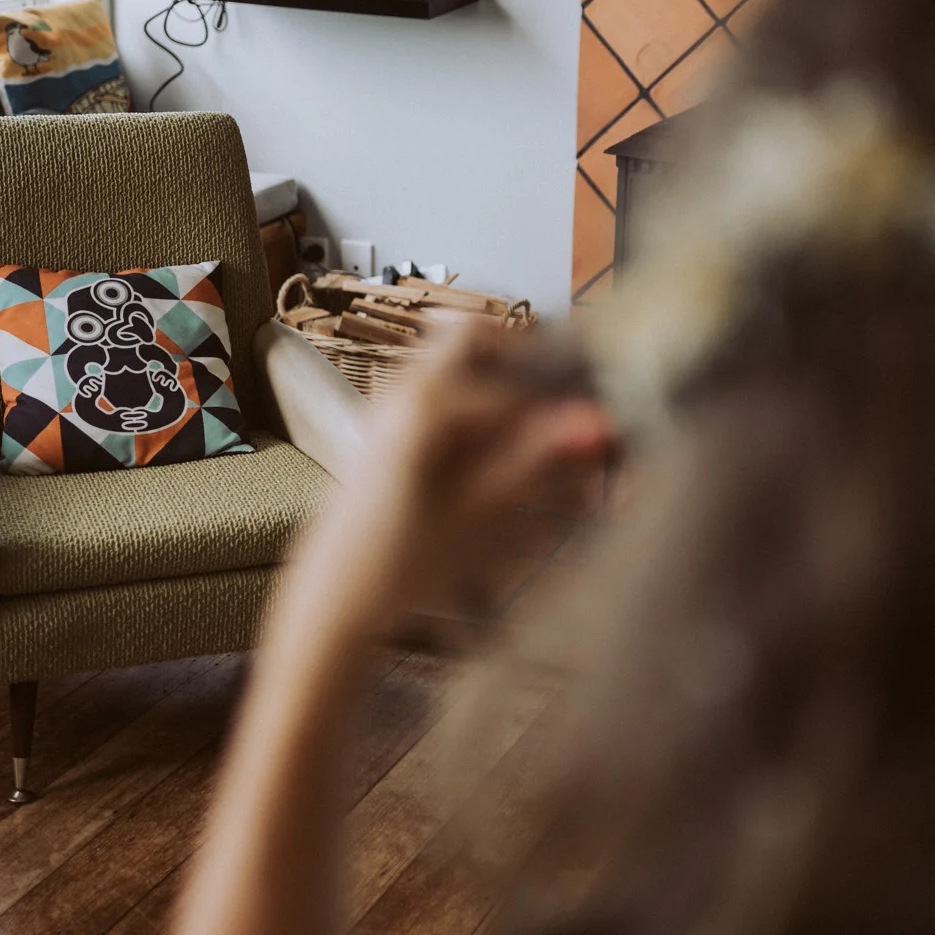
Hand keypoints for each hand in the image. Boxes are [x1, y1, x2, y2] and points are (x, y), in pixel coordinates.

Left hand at [270, 319, 614, 656]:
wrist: (334, 596)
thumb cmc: (401, 561)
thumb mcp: (481, 512)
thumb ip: (538, 459)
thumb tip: (598, 423)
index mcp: (427, 403)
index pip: (516, 382)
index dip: (563, 400)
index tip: (601, 424)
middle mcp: (403, 387)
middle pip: (476, 338)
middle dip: (525, 359)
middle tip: (565, 398)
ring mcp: (389, 402)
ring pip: (454, 358)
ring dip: (499, 378)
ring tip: (538, 429)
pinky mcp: (385, 424)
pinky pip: (437, 387)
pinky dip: (473, 400)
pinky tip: (497, 445)